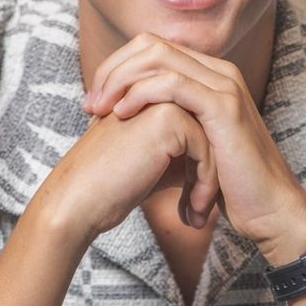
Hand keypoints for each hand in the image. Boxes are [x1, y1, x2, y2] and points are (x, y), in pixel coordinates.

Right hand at [36, 102, 218, 246]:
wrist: (81, 200)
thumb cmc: (116, 185)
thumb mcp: (160, 162)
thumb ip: (188, 150)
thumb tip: (224, 158)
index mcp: (154, 95)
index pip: (203, 127)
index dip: (204, 167)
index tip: (198, 203)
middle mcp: (160, 89)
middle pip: (211, 132)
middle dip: (211, 174)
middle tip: (202, 211)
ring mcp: (164, 99)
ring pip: (213, 140)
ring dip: (210, 183)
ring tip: (198, 216)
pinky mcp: (168, 117)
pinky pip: (206, 150)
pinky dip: (205, 185)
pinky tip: (192, 214)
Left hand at [83, 33, 305, 262]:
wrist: (269, 210)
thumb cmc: (229, 185)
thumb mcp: (190, 146)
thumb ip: (166, 124)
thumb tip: (122, 121)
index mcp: (209, 75)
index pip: (152, 48)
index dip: (117, 67)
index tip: (94, 100)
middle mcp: (218, 71)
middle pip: (151, 45)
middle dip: (112, 70)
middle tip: (90, 104)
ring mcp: (224, 85)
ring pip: (158, 57)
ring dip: (120, 80)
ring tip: (99, 110)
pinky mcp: (224, 106)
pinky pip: (172, 84)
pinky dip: (140, 94)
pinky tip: (122, 114)